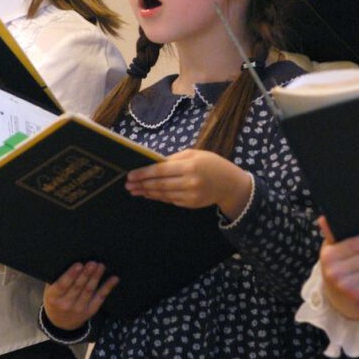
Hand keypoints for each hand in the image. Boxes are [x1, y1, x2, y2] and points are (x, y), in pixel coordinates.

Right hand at [43, 262, 118, 330]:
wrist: (60, 322)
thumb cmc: (56, 298)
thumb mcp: (50, 289)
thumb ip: (56, 277)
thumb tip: (66, 257)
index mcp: (53, 297)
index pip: (61, 286)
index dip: (70, 275)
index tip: (78, 265)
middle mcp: (65, 305)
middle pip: (77, 288)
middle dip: (86, 274)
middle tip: (92, 263)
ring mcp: (79, 309)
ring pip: (89, 291)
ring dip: (96, 277)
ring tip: (101, 266)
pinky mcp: (90, 310)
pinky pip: (100, 297)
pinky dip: (108, 287)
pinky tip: (114, 278)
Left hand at [125, 148, 251, 219]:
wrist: (230, 184)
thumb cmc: (211, 164)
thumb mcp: (194, 154)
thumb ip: (174, 159)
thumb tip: (154, 163)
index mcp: (189, 166)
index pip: (161, 170)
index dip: (144, 173)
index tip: (130, 175)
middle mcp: (189, 182)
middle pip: (159, 184)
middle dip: (141, 184)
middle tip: (128, 185)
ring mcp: (190, 195)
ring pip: (163, 194)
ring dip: (147, 192)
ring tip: (135, 190)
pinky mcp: (190, 204)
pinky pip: (170, 200)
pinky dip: (159, 197)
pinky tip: (149, 194)